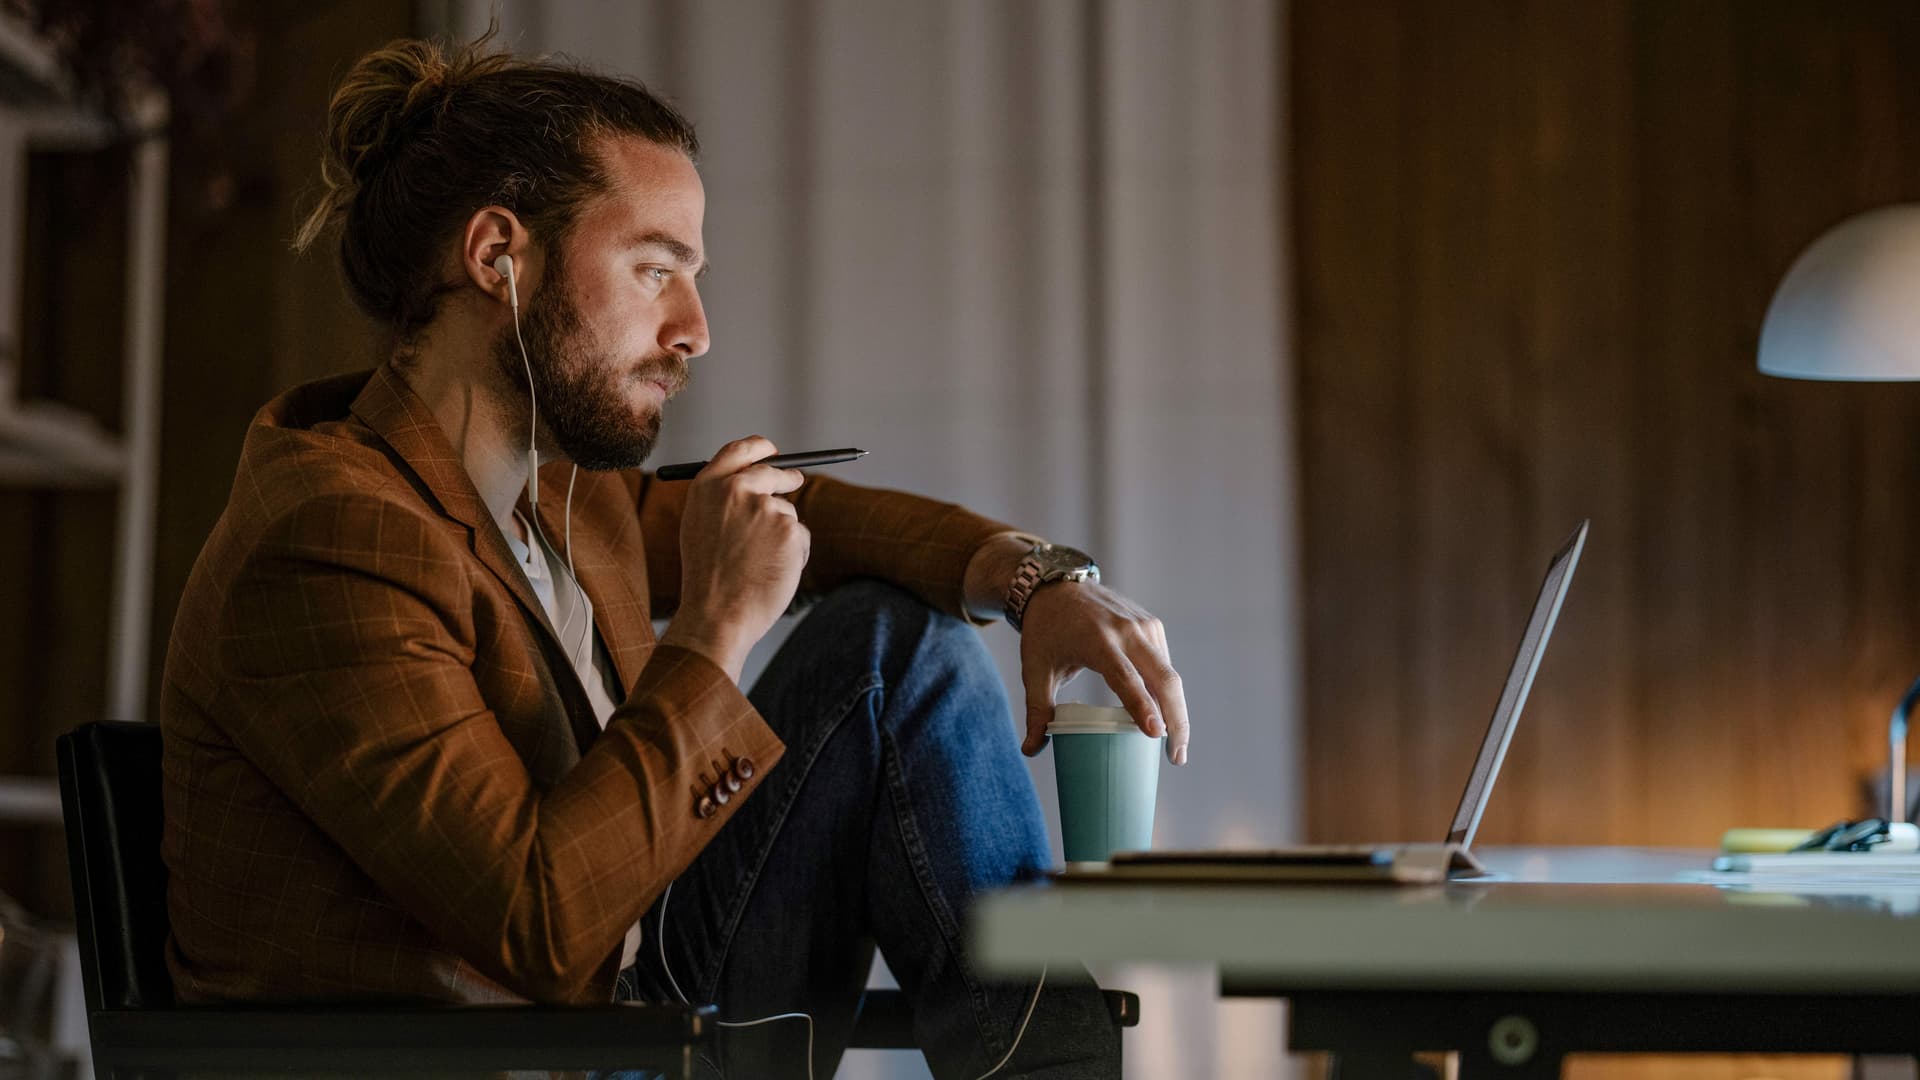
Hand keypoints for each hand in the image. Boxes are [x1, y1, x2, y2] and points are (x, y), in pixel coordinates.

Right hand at [659, 436, 809, 680]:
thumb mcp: (700, 527)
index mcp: (708, 487)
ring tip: (759, 563)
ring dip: (783, 533)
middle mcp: (736, 490)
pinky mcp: (789, 529)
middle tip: (796, 480)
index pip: (739, 450)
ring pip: (787, 512)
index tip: (772, 450)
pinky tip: (773, 572)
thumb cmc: (707, 578)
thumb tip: (753, 483)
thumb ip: (721, 499)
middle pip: (773, 472)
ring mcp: (765, 508)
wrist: (716, 614)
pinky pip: (801, 536)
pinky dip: (795, 553)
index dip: (759, 447)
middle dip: (788, 476)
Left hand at [1018, 582, 1189, 764]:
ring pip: (1169, 673)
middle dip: (1176, 720)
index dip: (1142, 706)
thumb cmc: (1044, 631)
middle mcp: (1126, 630)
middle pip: (1163, 679)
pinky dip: (1168, 691)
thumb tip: (1031, 750)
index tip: (1156, 735)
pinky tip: (1166, 716)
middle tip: (1176, 757)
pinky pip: (1165, 663)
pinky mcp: (1151, 625)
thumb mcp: (1035, 670)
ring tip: (1175, 745)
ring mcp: (1144, 625)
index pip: (1126, 678)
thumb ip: (1037, 710)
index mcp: (1097, 640)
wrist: (1055, 587)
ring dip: (1177, 710)